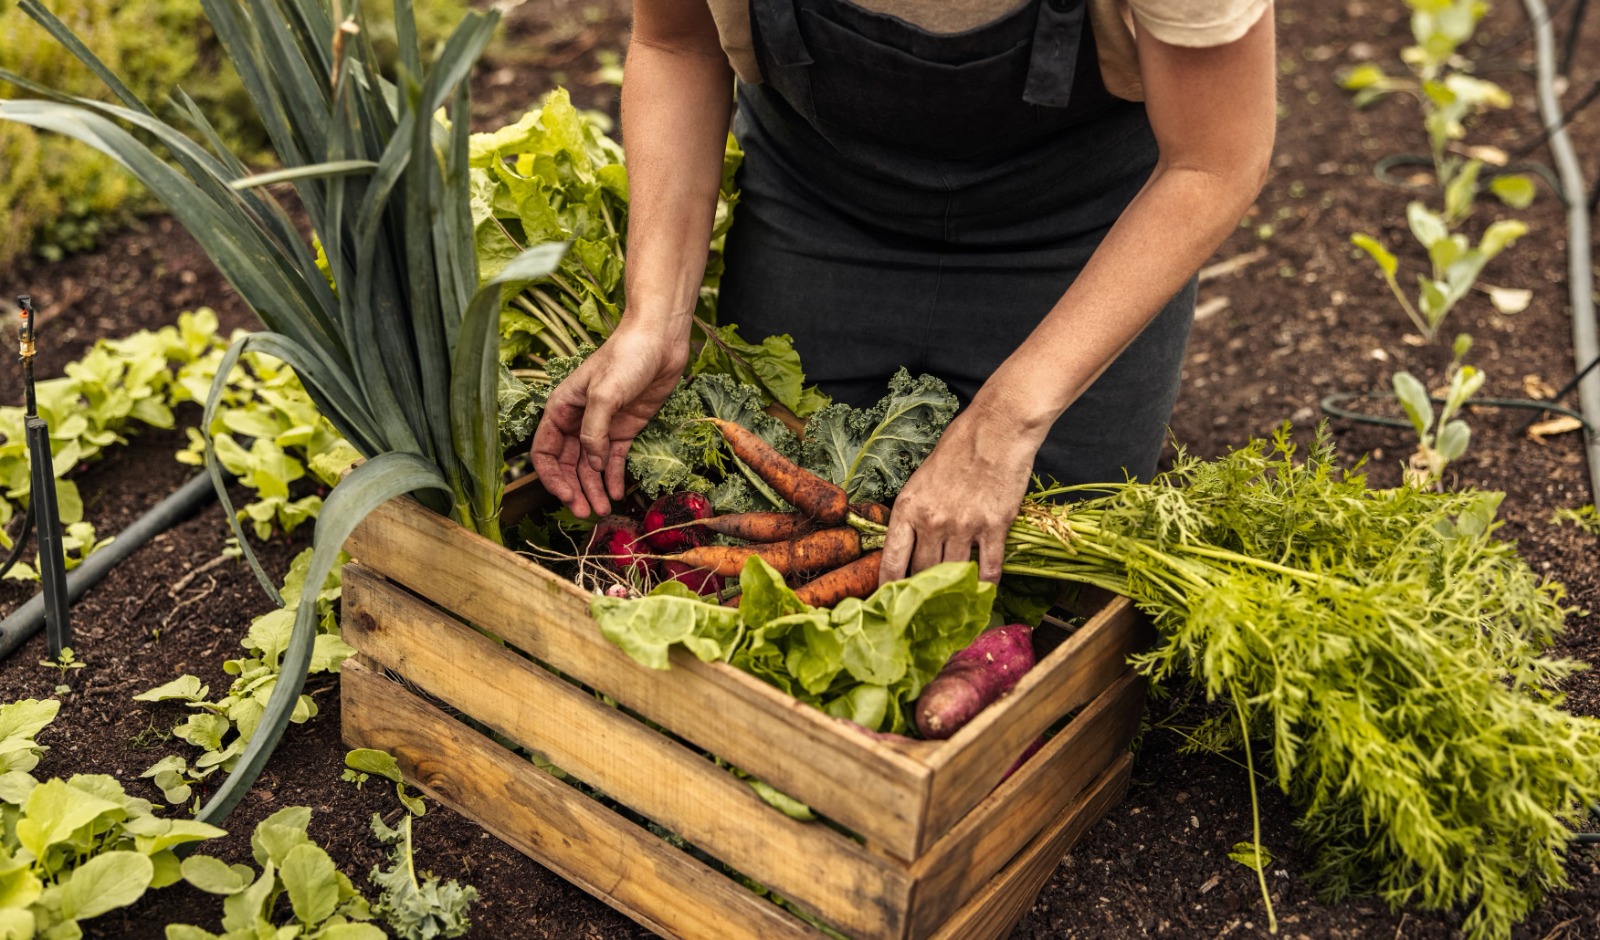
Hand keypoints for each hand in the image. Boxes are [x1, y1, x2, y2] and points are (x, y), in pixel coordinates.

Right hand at [530, 325, 686, 516]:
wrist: (659, 341)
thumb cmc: (626, 357)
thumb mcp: (604, 394)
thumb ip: (593, 431)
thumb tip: (591, 463)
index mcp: (562, 408)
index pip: (545, 451)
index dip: (552, 477)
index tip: (567, 496)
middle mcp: (578, 420)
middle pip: (568, 465)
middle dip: (575, 490)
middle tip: (587, 513)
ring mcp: (602, 426)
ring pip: (590, 466)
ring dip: (594, 489)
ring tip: (604, 511)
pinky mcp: (625, 428)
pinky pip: (614, 459)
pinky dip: (614, 477)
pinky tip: (618, 494)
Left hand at [879, 400, 1042, 584]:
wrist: (996, 430)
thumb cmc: (958, 446)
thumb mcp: (922, 477)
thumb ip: (915, 511)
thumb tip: (910, 541)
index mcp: (908, 507)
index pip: (892, 561)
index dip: (889, 587)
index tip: (890, 601)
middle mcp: (932, 521)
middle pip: (922, 572)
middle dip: (922, 589)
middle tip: (925, 604)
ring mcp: (964, 526)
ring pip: (953, 573)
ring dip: (953, 588)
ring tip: (953, 601)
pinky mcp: (994, 527)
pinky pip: (988, 568)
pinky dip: (985, 584)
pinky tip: (983, 591)